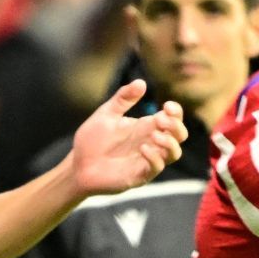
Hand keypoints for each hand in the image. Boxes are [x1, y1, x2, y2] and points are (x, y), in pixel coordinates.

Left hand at [68, 80, 185, 197]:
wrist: (78, 164)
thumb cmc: (92, 140)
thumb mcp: (107, 114)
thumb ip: (123, 98)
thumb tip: (141, 82)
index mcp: (146, 127)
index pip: (173, 119)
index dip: (176, 112)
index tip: (167, 106)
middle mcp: (152, 143)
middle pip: (180, 136)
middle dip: (176, 126)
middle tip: (162, 120)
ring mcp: (148, 160)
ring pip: (175, 153)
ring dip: (170, 143)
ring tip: (155, 135)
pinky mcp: (140, 175)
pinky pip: (157, 168)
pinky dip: (154, 158)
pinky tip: (143, 148)